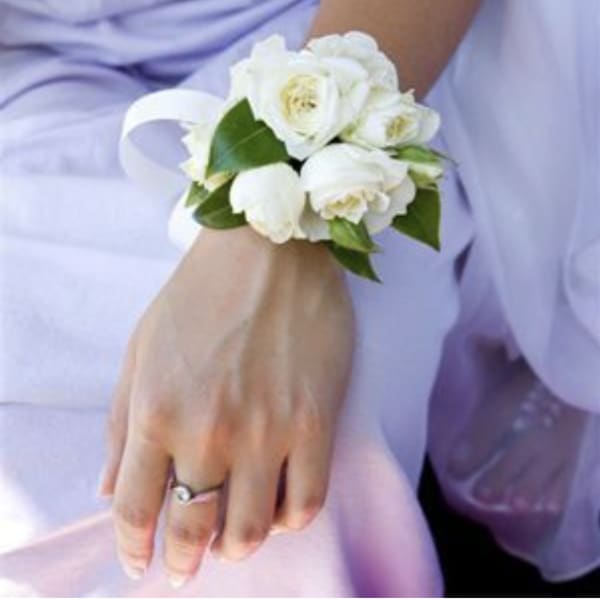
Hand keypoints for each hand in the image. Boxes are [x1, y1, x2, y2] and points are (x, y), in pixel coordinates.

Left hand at [97, 226, 354, 585]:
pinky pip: (306, 502)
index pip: (135, 508)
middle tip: (188, 566)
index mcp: (156, 410)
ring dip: (238, 542)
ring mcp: (267, 429)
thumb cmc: (200, 293)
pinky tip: (280, 508)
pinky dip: (289, 520)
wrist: (270, 249)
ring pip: (252, 528)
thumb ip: (121, 423)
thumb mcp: (141, 349)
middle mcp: (208, 430)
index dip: (135, 547)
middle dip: (186, 559)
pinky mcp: (315, 421)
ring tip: (234, 534)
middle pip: (193, 529)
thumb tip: (108, 489)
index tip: (143, 562)